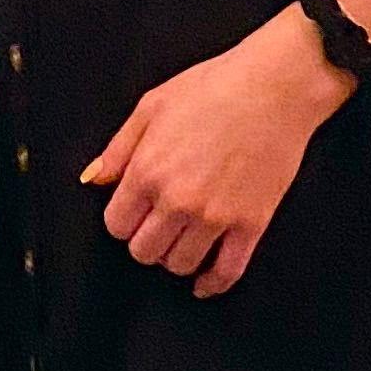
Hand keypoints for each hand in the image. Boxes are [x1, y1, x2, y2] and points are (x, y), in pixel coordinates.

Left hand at [84, 12, 355, 298]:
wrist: (276, 86)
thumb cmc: (216, 86)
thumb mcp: (152, 106)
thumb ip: (119, 149)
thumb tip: (95, 180)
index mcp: (148, 170)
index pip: (116, 225)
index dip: (122, 220)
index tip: (133, 213)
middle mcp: (177, 199)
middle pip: (144, 251)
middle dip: (146, 241)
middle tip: (157, 225)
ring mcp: (215, 216)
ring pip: (180, 265)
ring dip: (177, 257)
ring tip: (182, 239)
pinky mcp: (251, 223)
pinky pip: (227, 272)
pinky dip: (212, 283)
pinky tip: (204, 282)